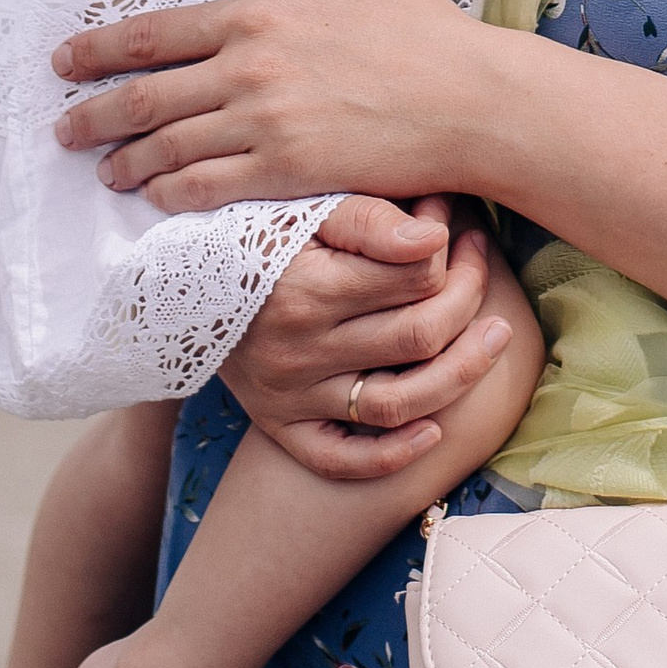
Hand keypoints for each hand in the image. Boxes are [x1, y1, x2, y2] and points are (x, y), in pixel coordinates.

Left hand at [51, 0, 497, 208]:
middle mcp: (249, 69)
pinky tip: (155, 199)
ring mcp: (265, 125)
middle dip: (91, 114)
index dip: (97, 49)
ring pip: (166, 147)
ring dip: (124, 161)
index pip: (154, 33)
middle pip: (142, 95)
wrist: (470, 97)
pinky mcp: (287, 174)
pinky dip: (169, 195)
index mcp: (258, 13)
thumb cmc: (419, 26)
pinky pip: (206, 189)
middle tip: (62, 128)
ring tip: (104, 170)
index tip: (65, 61)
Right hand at [220, 195, 516, 482]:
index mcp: (308, 287)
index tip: (459, 226)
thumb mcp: (302, 207)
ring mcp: (291, 395)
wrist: (171, 283)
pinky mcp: (280, 426)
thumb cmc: (251, 230)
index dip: (452, 250)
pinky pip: (341, 460)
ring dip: (461, 374)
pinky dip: (393, 455)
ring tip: (495, 338)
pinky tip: (434, 429)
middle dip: (470, 297)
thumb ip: (368, 217)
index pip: (415, 277)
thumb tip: (436, 235)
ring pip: (398, 403)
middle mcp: (299, 350)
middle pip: (420, 336)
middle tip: (484, 265)